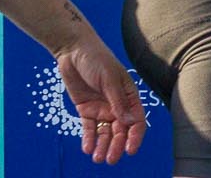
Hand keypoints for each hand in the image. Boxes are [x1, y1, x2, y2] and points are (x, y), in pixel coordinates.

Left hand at [55, 36, 146, 163]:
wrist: (73, 51)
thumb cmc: (97, 59)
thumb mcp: (110, 79)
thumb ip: (118, 102)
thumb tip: (130, 122)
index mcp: (129, 95)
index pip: (136, 119)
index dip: (135, 136)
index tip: (130, 150)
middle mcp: (117, 105)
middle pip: (120, 130)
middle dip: (116, 145)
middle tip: (110, 159)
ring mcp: (102, 108)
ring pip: (105, 132)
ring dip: (102, 146)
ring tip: (98, 158)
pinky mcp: (86, 110)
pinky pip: (89, 128)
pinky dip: (89, 139)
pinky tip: (87, 148)